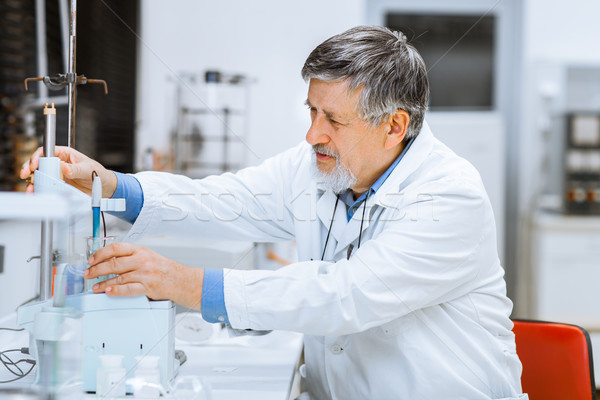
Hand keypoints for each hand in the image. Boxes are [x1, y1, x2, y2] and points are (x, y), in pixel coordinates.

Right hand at [19, 146, 116, 196]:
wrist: (103, 188)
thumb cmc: (97, 173)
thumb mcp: (88, 169)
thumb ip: (76, 169)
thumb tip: (65, 168)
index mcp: (65, 154)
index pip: (47, 151)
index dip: (38, 156)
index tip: (35, 164)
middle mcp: (58, 164)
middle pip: (39, 163)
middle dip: (30, 168)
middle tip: (26, 174)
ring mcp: (57, 175)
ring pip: (40, 176)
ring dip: (33, 181)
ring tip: (30, 187)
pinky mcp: (58, 186)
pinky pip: (46, 186)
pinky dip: (40, 189)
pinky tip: (37, 192)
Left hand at [84, 242, 203, 309]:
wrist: (182, 280)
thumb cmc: (166, 269)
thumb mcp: (149, 256)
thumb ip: (132, 257)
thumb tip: (111, 260)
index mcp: (141, 250)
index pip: (116, 249)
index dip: (100, 254)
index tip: (92, 259)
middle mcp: (142, 260)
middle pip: (113, 264)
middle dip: (96, 269)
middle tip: (88, 274)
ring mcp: (144, 274)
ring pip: (118, 277)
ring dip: (103, 283)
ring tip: (95, 287)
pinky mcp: (147, 287)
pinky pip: (128, 289)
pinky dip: (116, 290)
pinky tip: (108, 291)